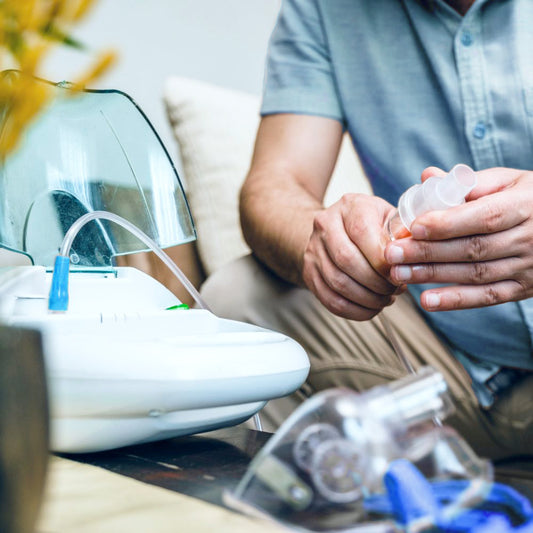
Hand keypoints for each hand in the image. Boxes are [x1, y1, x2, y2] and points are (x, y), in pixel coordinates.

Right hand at [302, 193, 402, 320]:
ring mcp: (313, 251)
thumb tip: (415, 250)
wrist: (332, 230)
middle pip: (347, 260)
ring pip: (338, 283)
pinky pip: (330, 300)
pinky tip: (371, 308)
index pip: (362, 232)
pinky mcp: (309, 274)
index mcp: (349, 206)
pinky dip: (355, 311)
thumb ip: (402, 231)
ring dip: (367, 298)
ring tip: (385, 299)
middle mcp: (325, 226)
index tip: (399, 272)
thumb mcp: (387, 217)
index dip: (382, 259)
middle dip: (376, 282)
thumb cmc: (369, 224)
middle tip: (394, 290)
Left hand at [386, 167, 532, 310]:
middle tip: (392, 254)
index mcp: (526, 206)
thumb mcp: (511, 182)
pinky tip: (426, 300)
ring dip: (433, 276)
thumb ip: (469, 183)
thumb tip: (427, 176)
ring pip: (475, 274)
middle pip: (473, 248)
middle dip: (428, 252)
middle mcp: (530, 239)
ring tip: (398, 273)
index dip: (448, 224)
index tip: (414, 227)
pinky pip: (487, 297)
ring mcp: (529, 267)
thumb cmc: (531, 199)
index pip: (484, 217)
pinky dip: (455, 301)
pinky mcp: (523, 289)